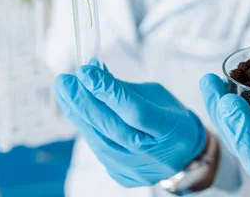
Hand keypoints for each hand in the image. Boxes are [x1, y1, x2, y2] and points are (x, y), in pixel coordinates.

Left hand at [54, 61, 207, 187]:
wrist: (184, 153)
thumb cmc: (170, 117)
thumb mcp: (157, 95)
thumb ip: (125, 88)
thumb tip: (93, 71)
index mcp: (170, 129)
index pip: (134, 110)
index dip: (107, 90)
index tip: (85, 72)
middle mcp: (153, 154)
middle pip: (112, 127)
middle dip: (84, 102)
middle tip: (65, 82)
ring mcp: (137, 169)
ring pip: (99, 141)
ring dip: (79, 115)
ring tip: (65, 93)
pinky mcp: (124, 177)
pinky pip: (100, 150)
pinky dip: (88, 129)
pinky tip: (78, 112)